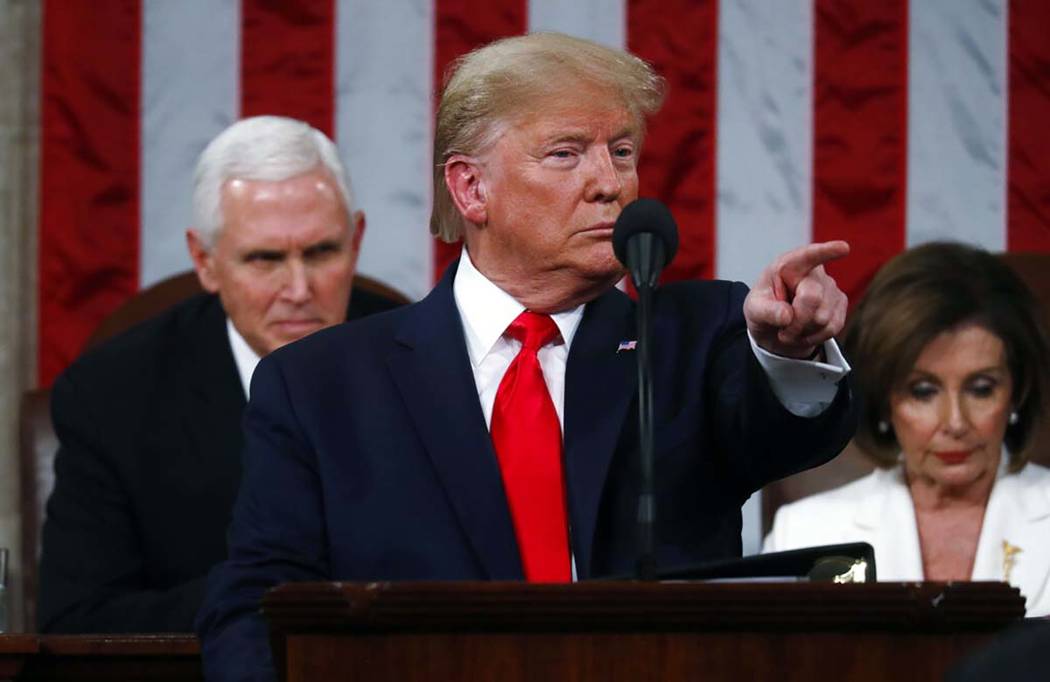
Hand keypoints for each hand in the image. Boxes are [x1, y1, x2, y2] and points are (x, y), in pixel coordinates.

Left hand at [743, 241, 849, 358]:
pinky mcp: (840, 303)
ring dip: (804, 331)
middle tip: (783, 330)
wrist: (776, 327)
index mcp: (788, 265)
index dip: (826, 252)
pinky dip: (815, 337)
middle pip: (812, 298)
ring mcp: (830, 287)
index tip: (843, 248)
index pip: (807, 256)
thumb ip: (766, 311)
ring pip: (823, 318)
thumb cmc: (764, 309)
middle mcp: (813, 272)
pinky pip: (833, 327)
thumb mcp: (754, 310)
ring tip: (791, 329)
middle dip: (796, 321)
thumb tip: (787, 316)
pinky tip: (804, 332)